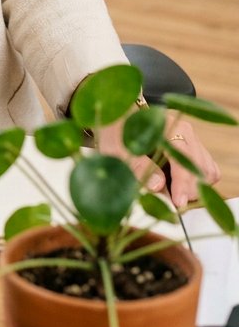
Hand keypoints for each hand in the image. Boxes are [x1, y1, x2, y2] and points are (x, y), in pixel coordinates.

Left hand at [97, 117, 220, 207]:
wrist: (119, 122)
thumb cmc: (117, 135)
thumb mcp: (117, 150)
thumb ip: (137, 167)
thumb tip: (158, 185)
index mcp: (165, 126)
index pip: (182, 156)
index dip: (182, 182)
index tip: (178, 203)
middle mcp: (184, 131)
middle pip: (198, 167)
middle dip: (188, 190)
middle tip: (171, 204)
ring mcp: (192, 140)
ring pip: (207, 171)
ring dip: (195, 188)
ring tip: (174, 196)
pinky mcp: (196, 150)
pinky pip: (209, 171)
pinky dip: (200, 184)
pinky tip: (182, 189)